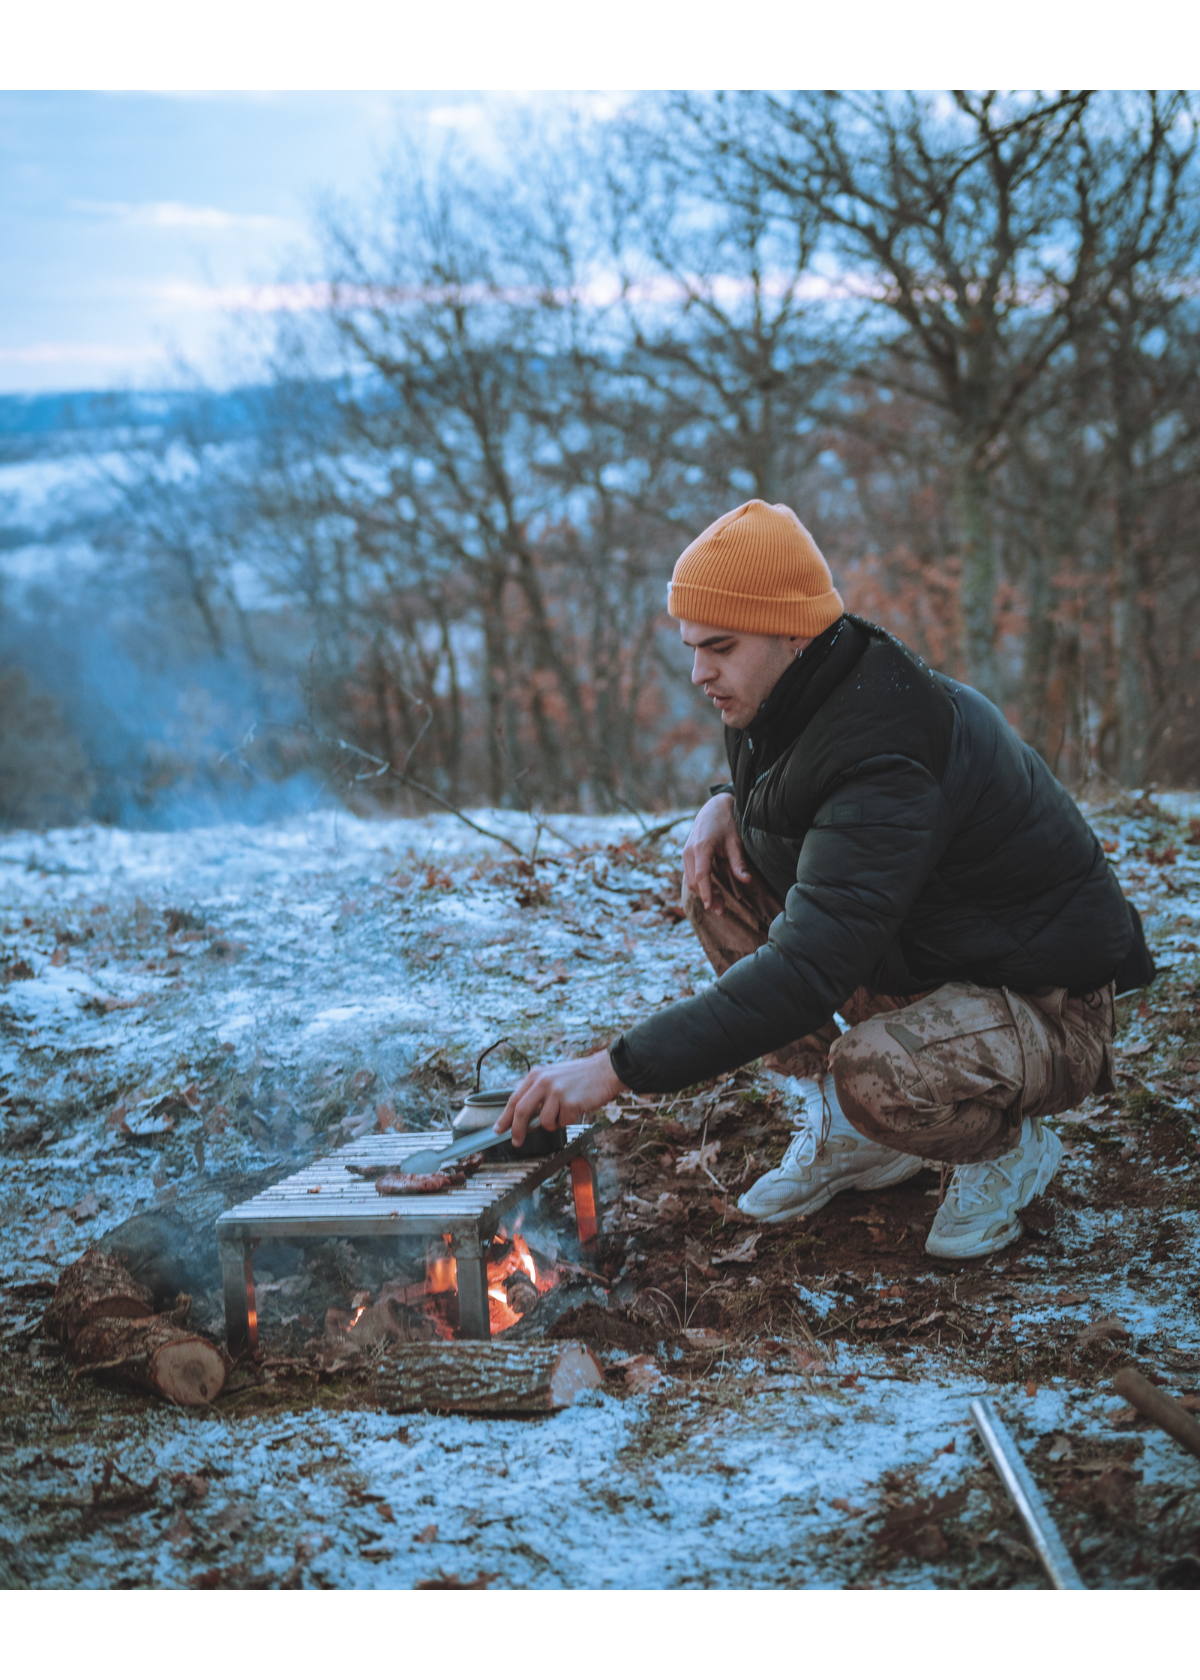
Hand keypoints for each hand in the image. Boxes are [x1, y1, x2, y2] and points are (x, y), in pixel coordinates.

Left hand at [494, 1049, 626, 1144]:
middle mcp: (543, 1082)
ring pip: (544, 1121)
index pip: (514, 1099)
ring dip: (553, 1124)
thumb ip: (538, 1093)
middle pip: (521, 1111)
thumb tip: (524, 1118)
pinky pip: (563, 1122)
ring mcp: (556, 1091)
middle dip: (517, 1130)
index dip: (505, 1117)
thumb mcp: (553, 1077)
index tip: (499, 1129)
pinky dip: (568, 1121)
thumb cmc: (580, 1076)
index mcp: (536, 1075)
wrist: (605, 1071)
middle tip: (517, 1141)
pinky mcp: (570, 1102)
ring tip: (564, 1112)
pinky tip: (576, 1108)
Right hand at [681, 792, 750, 914]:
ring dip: (702, 893)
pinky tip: (711, 892)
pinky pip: (690, 874)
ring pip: (690, 880)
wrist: (713, 806)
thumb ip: (738, 862)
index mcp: (701, 848)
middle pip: (694, 881)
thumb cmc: (726, 822)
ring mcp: (686, 853)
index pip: (702, 876)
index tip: (712, 907)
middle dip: (706, 897)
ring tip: (719, 904)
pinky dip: (699, 885)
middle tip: (722, 910)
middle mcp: (689, 851)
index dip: (706, 893)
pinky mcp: (687, 854)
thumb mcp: (735, 841)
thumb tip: (747, 880)